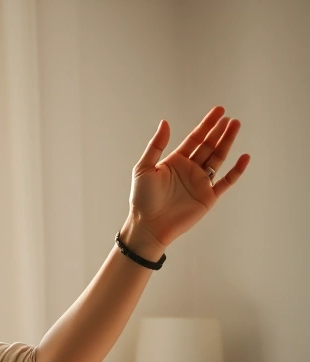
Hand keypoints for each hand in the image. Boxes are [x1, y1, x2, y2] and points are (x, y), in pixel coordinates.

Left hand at [128, 106, 250, 249]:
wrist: (149, 225)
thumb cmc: (142, 198)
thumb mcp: (144, 168)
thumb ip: (156, 145)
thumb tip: (165, 122)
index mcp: (175, 161)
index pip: (195, 138)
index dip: (206, 124)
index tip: (219, 110)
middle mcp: (189, 169)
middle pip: (209, 146)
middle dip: (219, 131)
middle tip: (230, 118)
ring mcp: (200, 182)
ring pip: (218, 159)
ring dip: (227, 143)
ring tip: (236, 127)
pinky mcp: (208, 197)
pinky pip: (226, 181)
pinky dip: (236, 170)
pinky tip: (244, 157)